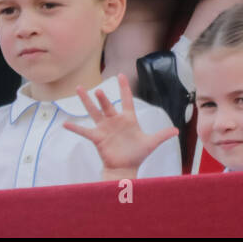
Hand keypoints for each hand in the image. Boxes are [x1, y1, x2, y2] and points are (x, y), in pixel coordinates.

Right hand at [63, 74, 178, 180]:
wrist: (126, 167)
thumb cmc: (137, 154)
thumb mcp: (151, 143)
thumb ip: (162, 135)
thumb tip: (177, 130)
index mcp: (128, 118)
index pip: (126, 99)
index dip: (124, 88)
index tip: (121, 74)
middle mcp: (115, 121)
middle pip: (107, 105)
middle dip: (103, 98)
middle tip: (98, 89)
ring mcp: (105, 128)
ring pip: (94, 112)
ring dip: (87, 102)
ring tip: (80, 89)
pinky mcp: (97, 138)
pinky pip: (84, 131)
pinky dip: (75, 128)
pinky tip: (65, 124)